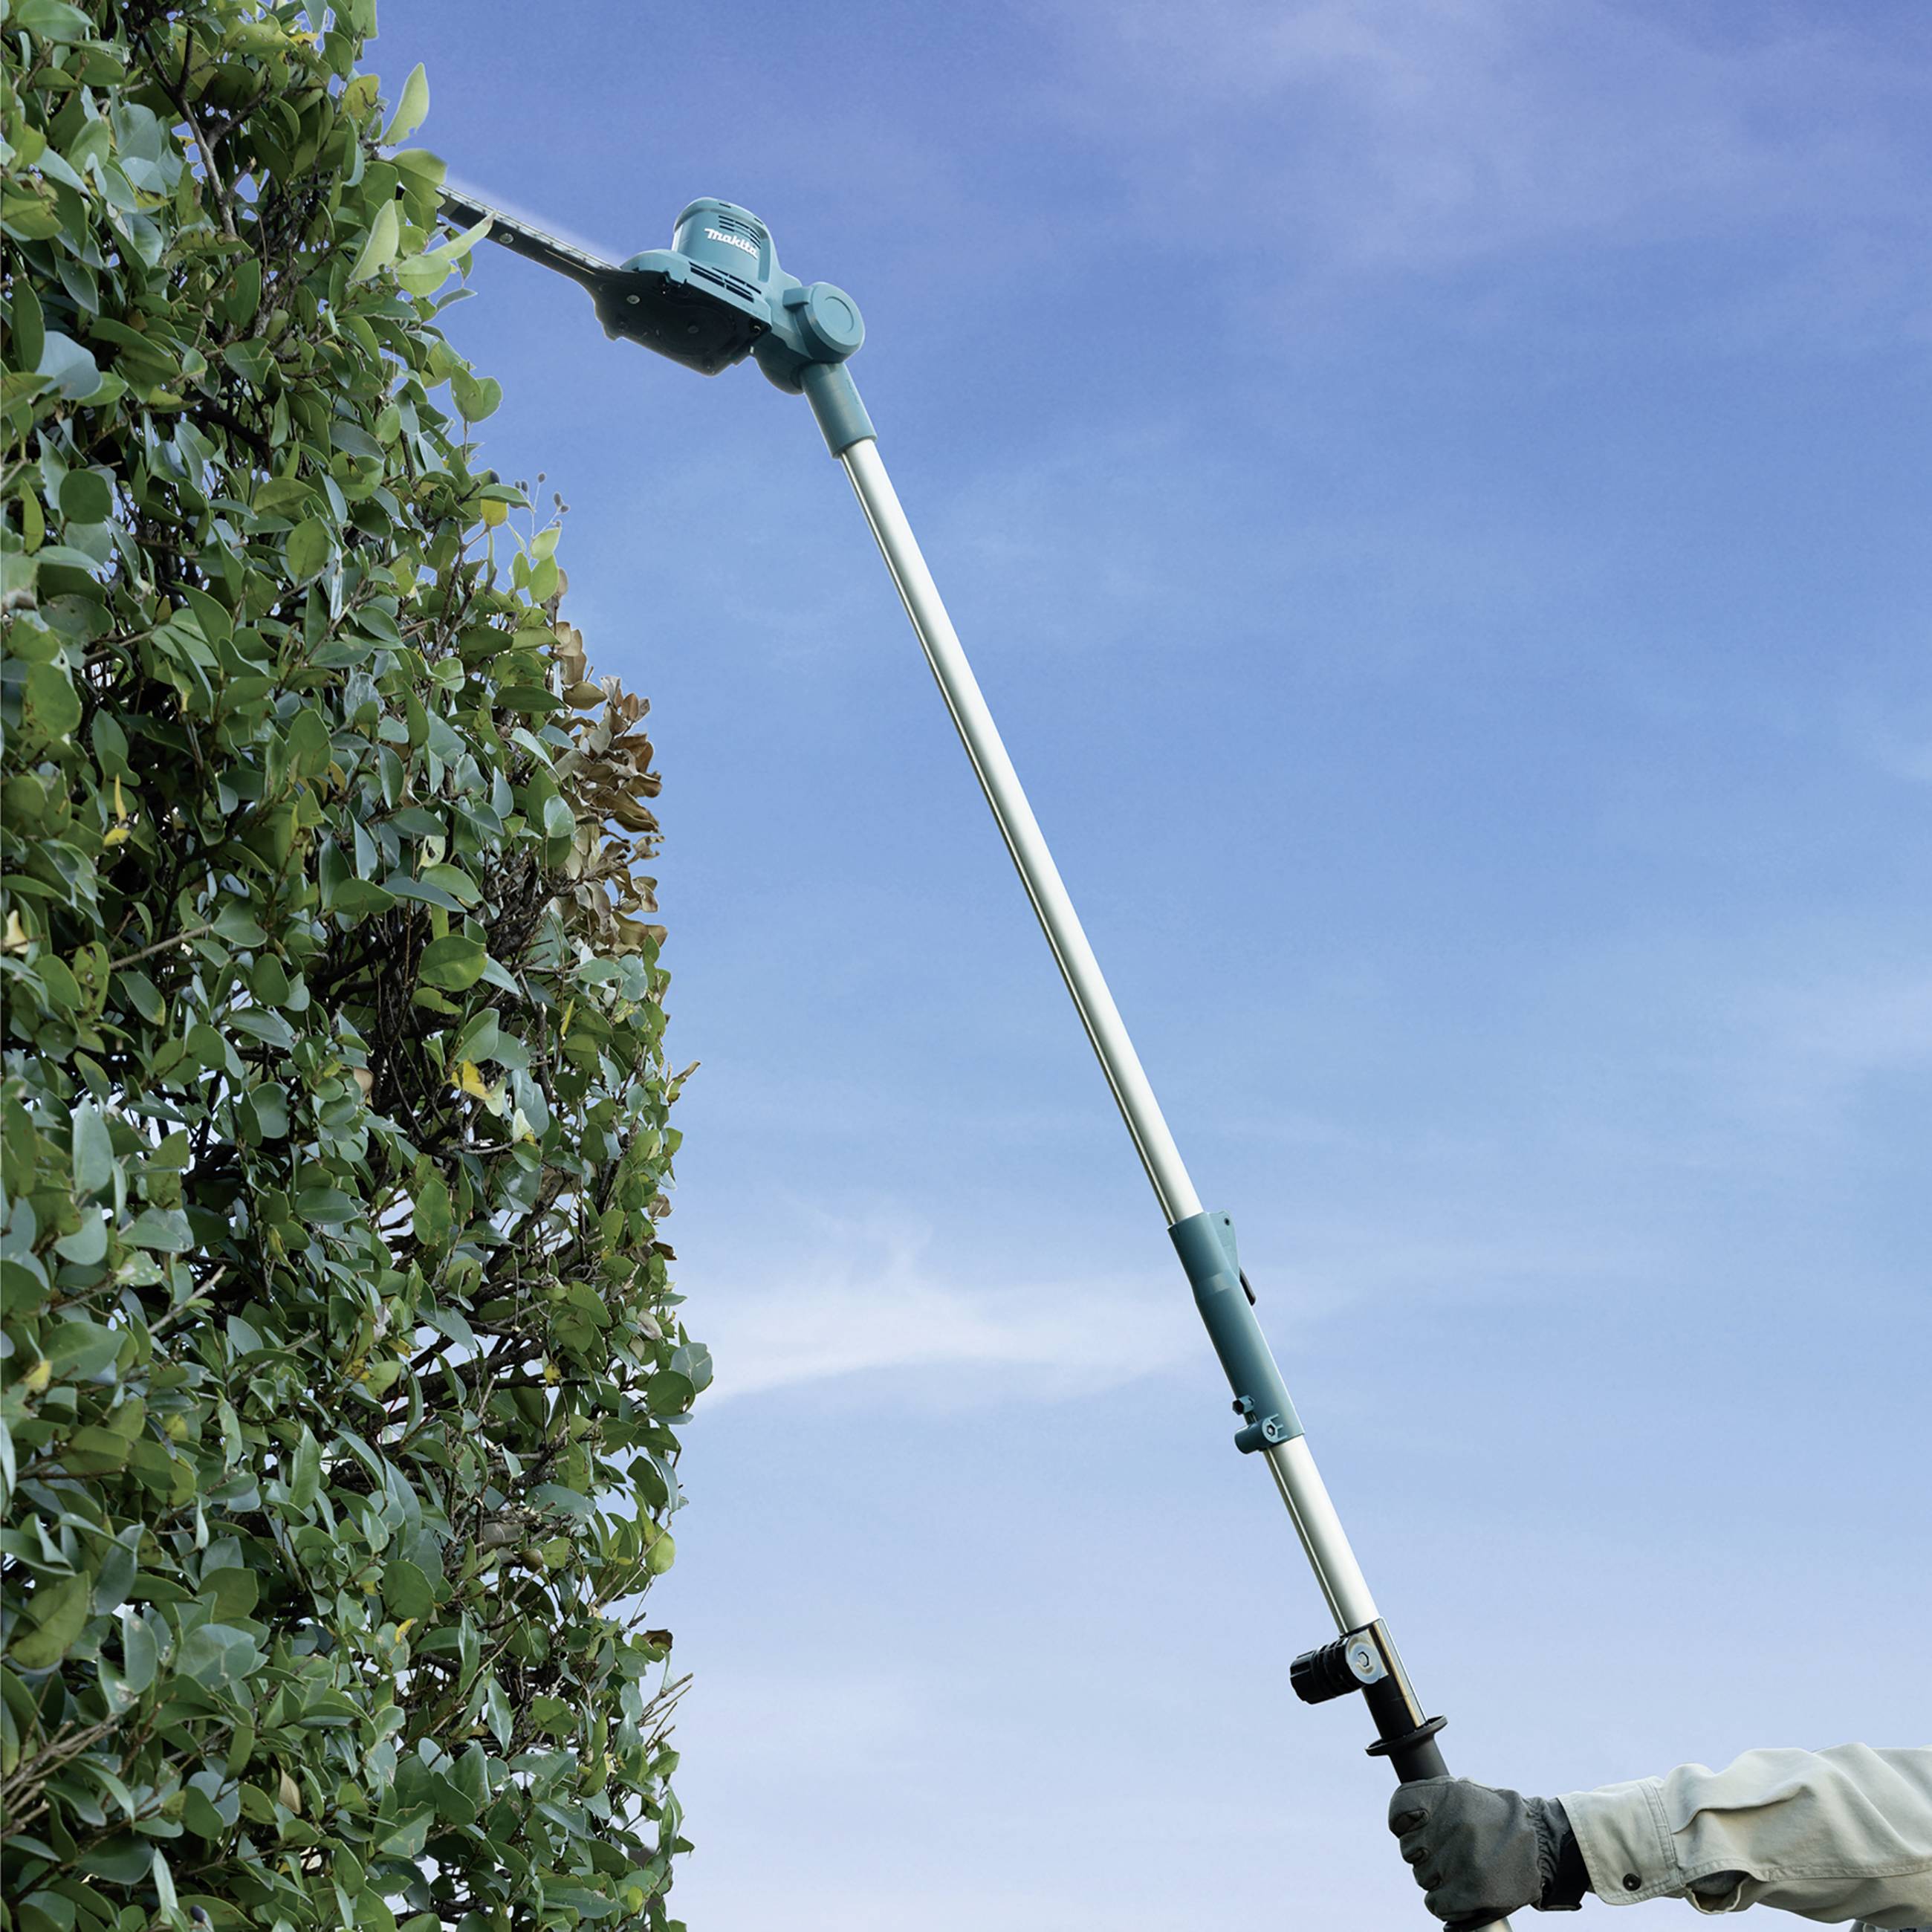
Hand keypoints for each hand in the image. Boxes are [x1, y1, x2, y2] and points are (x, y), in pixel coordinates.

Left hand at [1387, 1778, 1587, 1920]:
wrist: (1544, 1844)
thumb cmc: (1501, 1817)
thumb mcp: (1467, 1791)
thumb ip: (1434, 1798)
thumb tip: (1403, 1817)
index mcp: (1448, 1796)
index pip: (1400, 1809)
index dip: (1401, 1822)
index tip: (1413, 1828)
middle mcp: (1451, 1825)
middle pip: (1408, 1849)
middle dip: (1423, 1854)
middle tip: (1447, 1853)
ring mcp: (1460, 1859)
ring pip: (1421, 1878)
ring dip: (1436, 1878)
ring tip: (1460, 1870)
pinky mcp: (1472, 1891)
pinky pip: (1436, 1904)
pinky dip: (1444, 1904)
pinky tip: (1458, 1894)